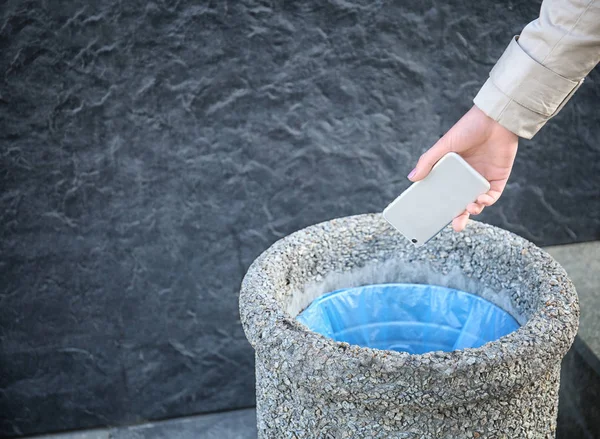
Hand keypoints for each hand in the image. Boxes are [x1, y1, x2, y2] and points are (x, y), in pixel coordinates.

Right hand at [408, 106, 518, 231]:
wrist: (496, 118)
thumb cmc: (468, 128)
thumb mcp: (443, 144)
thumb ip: (428, 161)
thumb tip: (411, 179)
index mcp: (452, 171)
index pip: (444, 193)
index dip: (440, 206)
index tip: (433, 217)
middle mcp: (466, 177)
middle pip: (461, 202)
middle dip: (459, 217)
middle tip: (455, 226)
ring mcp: (482, 178)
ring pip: (477, 202)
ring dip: (473, 210)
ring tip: (469, 209)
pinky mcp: (498, 178)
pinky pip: (493, 195)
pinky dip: (487, 201)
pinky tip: (481, 200)